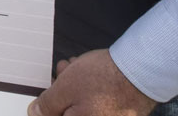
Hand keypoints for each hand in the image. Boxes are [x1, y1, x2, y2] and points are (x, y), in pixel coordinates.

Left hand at [28, 50, 153, 115]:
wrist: (142, 71)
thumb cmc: (106, 80)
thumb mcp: (65, 87)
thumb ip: (48, 104)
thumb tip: (34, 112)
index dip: (46, 105)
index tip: (47, 93)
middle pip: (68, 111)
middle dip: (61, 90)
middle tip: (61, 72)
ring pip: (82, 103)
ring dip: (74, 85)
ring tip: (74, 66)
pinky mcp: (121, 113)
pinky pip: (98, 102)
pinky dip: (89, 88)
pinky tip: (88, 71)